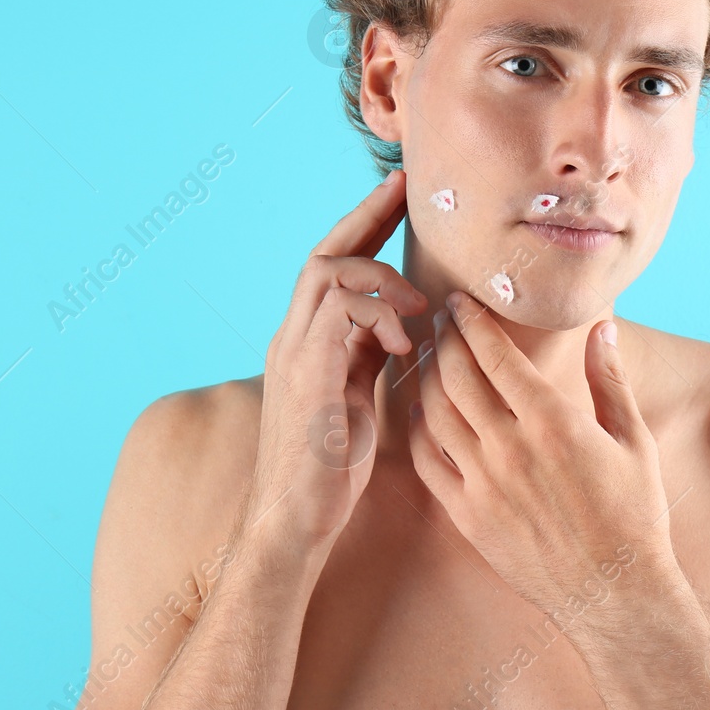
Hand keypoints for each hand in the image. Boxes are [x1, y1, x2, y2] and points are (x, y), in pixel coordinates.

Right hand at [241, 169, 428, 551]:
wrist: (297, 520)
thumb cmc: (332, 467)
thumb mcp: (360, 395)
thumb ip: (369, 353)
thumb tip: (401, 322)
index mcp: (307, 341)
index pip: (332, 265)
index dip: (364, 225)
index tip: (397, 195)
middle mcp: (292, 337)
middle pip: (324, 251)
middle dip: (367, 215)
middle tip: (403, 190)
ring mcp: (293, 353)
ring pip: (327, 270)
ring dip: (381, 277)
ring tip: (417, 310)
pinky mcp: (305, 373)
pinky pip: (339, 311)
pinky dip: (378, 314)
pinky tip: (404, 343)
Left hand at [407, 291, 675, 617]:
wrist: (615, 593)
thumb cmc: (634, 515)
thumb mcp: (634, 441)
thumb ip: (610, 380)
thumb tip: (603, 328)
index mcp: (552, 421)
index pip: (494, 354)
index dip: (472, 321)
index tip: (459, 301)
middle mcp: (510, 447)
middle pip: (457, 376)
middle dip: (444, 340)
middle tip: (439, 321)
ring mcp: (483, 483)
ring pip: (435, 414)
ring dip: (427, 378)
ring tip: (429, 357)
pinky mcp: (468, 516)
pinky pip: (429, 462)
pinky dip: (419, 430)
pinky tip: (422, 413)